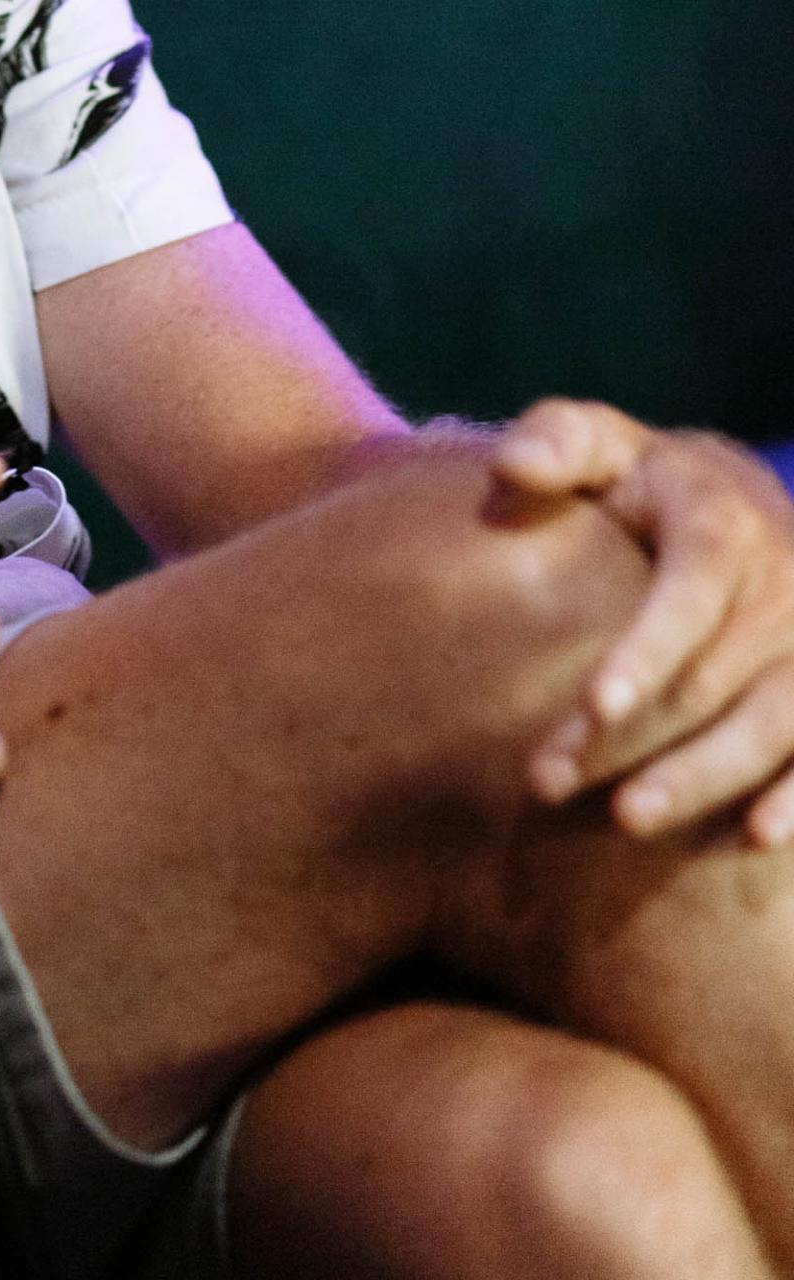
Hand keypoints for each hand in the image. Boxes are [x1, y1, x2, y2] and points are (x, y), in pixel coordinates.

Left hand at [495, 399, 793, 842]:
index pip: (693, 589)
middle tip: (547, 780)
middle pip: (713, 676)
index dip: (649, 650)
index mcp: (724, 521)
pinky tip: (751, 836)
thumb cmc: (643, 483)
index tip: (594, 704)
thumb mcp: (602, 444)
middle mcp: (785, 584)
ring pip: (773, 724)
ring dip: (703, 778)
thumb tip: (513, 466)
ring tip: (626, 819)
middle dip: (633, 736)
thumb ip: (556, 443)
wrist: (741, 506)